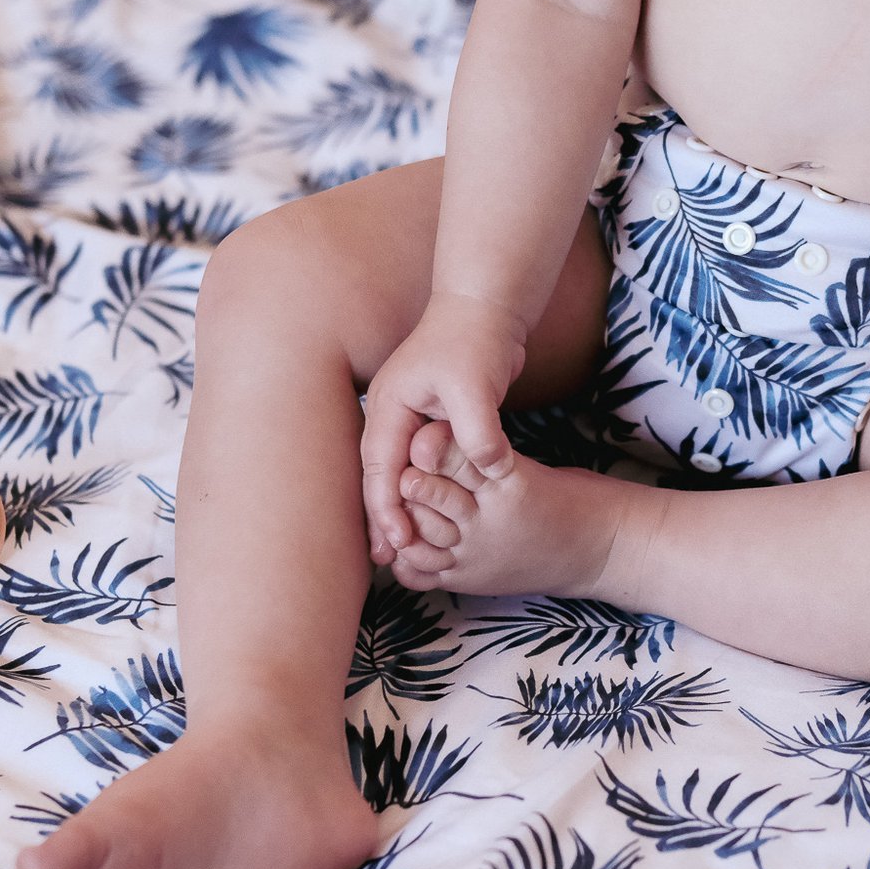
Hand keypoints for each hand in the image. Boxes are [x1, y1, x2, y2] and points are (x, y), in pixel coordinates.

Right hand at [359, 293, 526, 563]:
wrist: (487, 306)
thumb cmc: (476, 339)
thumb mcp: (476, 385)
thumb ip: (478, 430)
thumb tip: (491, 469)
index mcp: (389, 404)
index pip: (379, 467)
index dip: (385, 508)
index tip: (398, 543)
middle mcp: (392, 413)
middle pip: (378, 476)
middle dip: (382, 518)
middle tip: (389, 562)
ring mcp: (408, 417)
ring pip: (396, 473)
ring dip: (399, 510)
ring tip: (404, 551)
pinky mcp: (431, 421)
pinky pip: (420, 465)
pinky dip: (421, 493)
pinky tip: (431, 517)